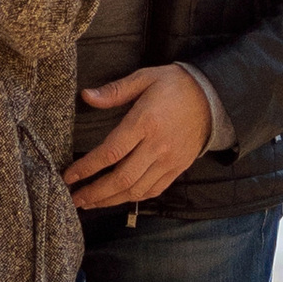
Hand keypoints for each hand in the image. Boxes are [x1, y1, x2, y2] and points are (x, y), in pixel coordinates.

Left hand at [64, 63, 214, 206]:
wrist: (213, 97)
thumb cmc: (175, 85)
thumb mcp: (144, 78)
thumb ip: (114, 91)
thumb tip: (86, 96)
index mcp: (145, 122)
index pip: (111, 152)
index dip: (87, 167)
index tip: (69, 176)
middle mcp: (157, 146)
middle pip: (122, 178)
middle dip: (95, 192)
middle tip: (75, 198)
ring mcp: (170, 160)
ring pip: (136, 189)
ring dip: (111, 200)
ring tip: (90, 203)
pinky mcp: (178, 168)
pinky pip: (154, 189)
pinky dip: (133, 197)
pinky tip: (118, 198)